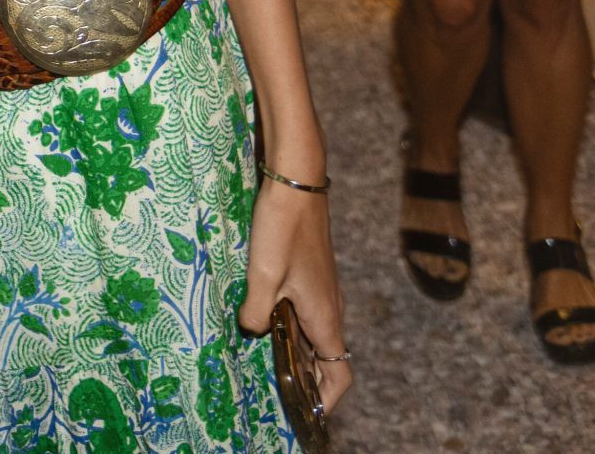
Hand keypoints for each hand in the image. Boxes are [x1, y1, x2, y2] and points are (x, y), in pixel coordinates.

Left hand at [241, 179, 352, 416]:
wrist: (296, 183)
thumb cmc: (282, 227)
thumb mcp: (262, 273)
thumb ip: (257, 311)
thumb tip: (254, 331)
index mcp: (325, 316)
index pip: (340, 373)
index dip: (329, 398)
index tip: (311, 412)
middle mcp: (331, 307)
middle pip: (327, 357)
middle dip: (308, 379)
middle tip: (280, 390)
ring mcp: (324, 290)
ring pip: (316, 334)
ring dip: (299, 351)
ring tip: (269, 360)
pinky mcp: (313, 274)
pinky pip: (307, 312)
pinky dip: (294, 326)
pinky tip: (266, 320)